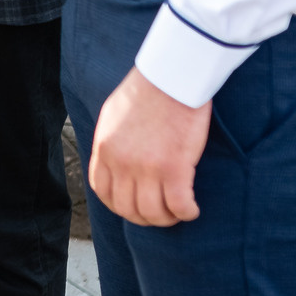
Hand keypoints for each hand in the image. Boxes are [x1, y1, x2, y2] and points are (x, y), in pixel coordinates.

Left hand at [89, 68, 210, 226]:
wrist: (172, 76)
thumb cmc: (148, 91)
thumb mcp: (113, 116)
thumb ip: (111, 143)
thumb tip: (114, 163)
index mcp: (105, 149)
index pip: (104, 192)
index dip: (120, 206)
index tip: (135, 206)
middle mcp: (122, 162)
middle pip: (128, 209)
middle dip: (145, 218)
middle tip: (161, 213)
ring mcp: (147, 168)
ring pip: (153, 213)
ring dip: (167, 219)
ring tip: (178, 212)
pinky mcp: (175, 168)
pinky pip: (179, 206)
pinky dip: (187, 212)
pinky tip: (192, 209)